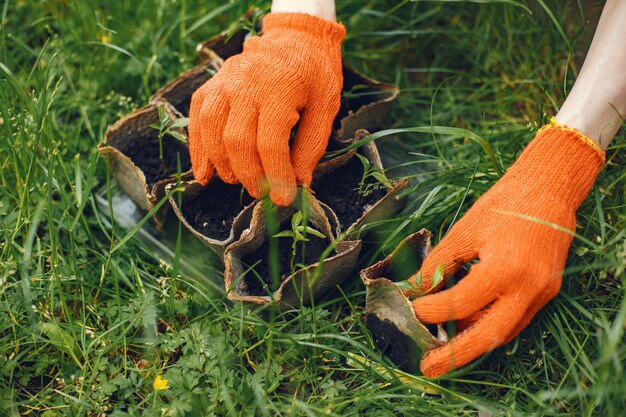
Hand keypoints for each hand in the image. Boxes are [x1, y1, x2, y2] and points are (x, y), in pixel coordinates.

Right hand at [188, 13, 344, 205]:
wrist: (295, 38)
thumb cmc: (315, 75)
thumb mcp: (326, 107)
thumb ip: (311, 145)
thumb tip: (298, 183)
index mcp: (279, 88)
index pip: (270, 143)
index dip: (275, 176)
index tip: (282, 198)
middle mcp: (245, 84)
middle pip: (236, 141)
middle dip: (248, 175)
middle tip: (261, 192)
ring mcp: (224, 82)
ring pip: (211, 131)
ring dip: (222, 165)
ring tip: (237, 182)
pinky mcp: (211, 85)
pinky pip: (197, 118)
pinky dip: (198, 149)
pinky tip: (205, 173)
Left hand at [410, 121, 604, 376]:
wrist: (549, 191)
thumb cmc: (504, 204)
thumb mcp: (464, 231)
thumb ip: (440, 263)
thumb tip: (417, 288)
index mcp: (505, 268)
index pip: (461, 302)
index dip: (433, 308)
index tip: (412, 306)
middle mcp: (528, 288)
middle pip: (488, 336)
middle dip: (455, 355)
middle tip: (426, 367)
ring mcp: (541, 293)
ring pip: (503, 332)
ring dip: (471, 342)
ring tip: (442, 350)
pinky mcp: (546, 292)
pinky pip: (514, 320)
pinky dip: (488, 326)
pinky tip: (465, 326)